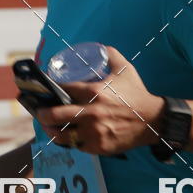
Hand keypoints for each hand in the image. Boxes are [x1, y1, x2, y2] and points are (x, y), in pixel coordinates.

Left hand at [36, 46, 164, 155]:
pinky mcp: (98, 146)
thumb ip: (110, 54)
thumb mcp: (124, 68)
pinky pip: (76, 146)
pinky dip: (69, 141)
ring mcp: (94, 131)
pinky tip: (66, 137)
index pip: (63, 89)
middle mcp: (91, 112)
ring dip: (51, 131)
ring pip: (62, 134)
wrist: (152, 120)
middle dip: (43, 114)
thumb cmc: (136, 93)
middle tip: (40, 112)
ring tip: (48, 127)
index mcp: (95, 91)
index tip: (46, 89)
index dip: (51, 89)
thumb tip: (98, 46)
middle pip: (55, 115)